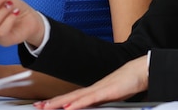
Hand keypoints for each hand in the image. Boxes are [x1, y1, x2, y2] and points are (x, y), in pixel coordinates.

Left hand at [34, 56, 148, 108]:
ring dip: (59, 103)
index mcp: (93, 91)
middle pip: (69, 97)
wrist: (140, 71)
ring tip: (46, 107)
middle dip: (52, 103)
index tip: (45, 105)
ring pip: (75, 98)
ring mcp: (99, 89)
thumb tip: (94, 107)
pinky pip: (90, 99)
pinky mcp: (107, 92)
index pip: (72, 98)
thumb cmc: (128, 83)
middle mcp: (93, 89)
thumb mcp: (112, 97)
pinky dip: (77, 103)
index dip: (58, 102)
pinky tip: (68, 107)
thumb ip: (101, 102)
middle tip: (38, 106)